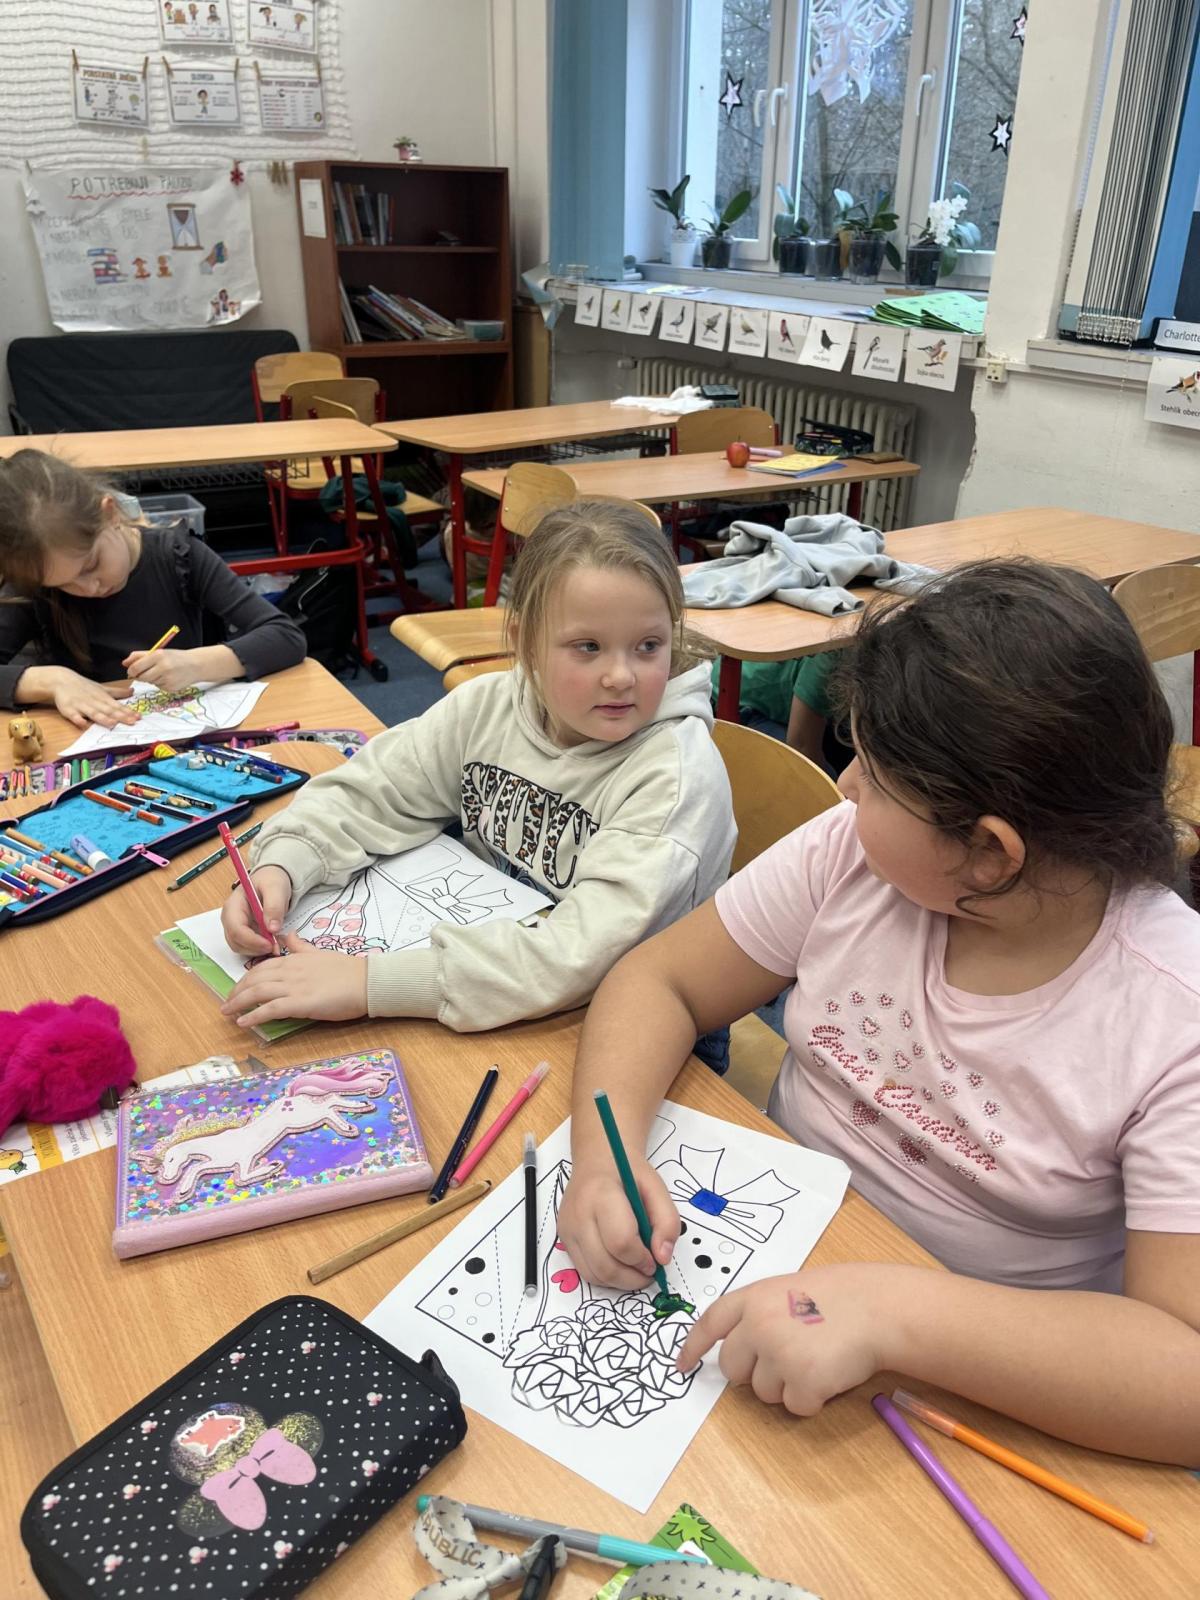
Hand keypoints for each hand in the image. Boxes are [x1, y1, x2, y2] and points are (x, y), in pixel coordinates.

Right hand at [49, 669, 139, 730]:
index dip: (128, 711)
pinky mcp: (68, 709)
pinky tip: (83, 724)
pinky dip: (78, 719)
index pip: (117, 706)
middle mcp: (94, 702)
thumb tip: (133, 691)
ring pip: (93, 713)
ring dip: (103, 718)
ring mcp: (81, 706)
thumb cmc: (84, 687)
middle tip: (132, 722)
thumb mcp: (102, 688)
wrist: (61, 680)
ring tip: (112, 724)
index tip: (138, 717)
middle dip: (120, 716)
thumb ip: (117, 692)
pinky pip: (74, 716)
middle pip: (108, 710)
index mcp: (103, 697)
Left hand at [121, 647, 200, 691]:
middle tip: (148, 671)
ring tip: (162, 672)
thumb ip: (139, 656)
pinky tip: (168, 678)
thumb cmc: (175, 658)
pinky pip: (158, 687)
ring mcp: (168, 679)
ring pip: (150, 682)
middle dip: (141, 676)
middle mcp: (163, 667)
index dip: (131, 671)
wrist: (196, 665)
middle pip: (141, 677)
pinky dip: (160, 683)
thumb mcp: (158, 652)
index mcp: (158, 656)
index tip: (132, 671)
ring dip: (152, 679)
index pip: (136, 667)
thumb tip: (124, 663)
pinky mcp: (171, 688)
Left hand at [219, 934, 367, 1026]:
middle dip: (237, 991)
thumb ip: (300, 946)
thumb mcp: (320, 953)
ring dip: (239, 1003)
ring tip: (228, 1013)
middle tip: (227, 1004)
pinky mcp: (301, 1003)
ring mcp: (295, 986)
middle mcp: (290, 971)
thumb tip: (287, 935)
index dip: (246, 979)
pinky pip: (270, 1009)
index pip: (262, 967)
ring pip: (258, 992)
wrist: (366, 982)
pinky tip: (243, 1023)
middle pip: (254, 979)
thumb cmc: (348, 970)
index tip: (238, 989)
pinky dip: (254, 1016)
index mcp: (295, 959)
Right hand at [220, 865, 291, 956]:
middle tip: (276, 948)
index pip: (235, 929)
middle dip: (255, 948)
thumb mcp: (275, 888)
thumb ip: (274, 906)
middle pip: (235, 942)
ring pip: (241, 948)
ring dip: (257, 951)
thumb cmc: (270, 881)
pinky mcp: (243, 934)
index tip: (270, 944)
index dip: (252, 940)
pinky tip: (272, 943)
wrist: (271, 881)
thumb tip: (272, 928)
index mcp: (233, 905)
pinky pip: (248, 947)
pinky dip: (259, 949)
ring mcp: (235, 927)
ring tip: (276, 944)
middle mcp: (230, 919)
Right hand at [557, 1157, 679, 1290]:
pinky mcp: (563, 1238)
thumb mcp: (656, 1188)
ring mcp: (567, 1228)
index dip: (642, 1259)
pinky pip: (585, 1270)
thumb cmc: (628, 1173)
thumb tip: (662, 1258)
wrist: (598, 1160)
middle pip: (604, 1265)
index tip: (655, 1260)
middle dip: (632, 1277)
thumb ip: (667, 1222)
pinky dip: (606, 1276)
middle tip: (649, 1272)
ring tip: (637, 1270)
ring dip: (620, 1282)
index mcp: (602, 1194)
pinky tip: (621, 1265)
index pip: (620, 1242)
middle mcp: (578, 1214)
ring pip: (593, 1275)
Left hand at [677, 1264, 890, 1414]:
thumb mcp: (789, 1290)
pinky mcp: (802, 1380)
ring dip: (787, 1385)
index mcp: (753, 1298)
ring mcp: (778, 1353)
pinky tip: (830, 1373)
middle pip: (732, 1368)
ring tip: (817, 1356)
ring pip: (763, 1392)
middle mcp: (758, 1324)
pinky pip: (795, 1406)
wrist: (878, 1307)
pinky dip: (812, 1399)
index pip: (710, 1323)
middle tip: (788, 1358)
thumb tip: (740, 1348)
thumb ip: (760, 1313)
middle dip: (753, 1373)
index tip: (681, 1365)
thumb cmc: (840, 1297)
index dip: (693, 1346)